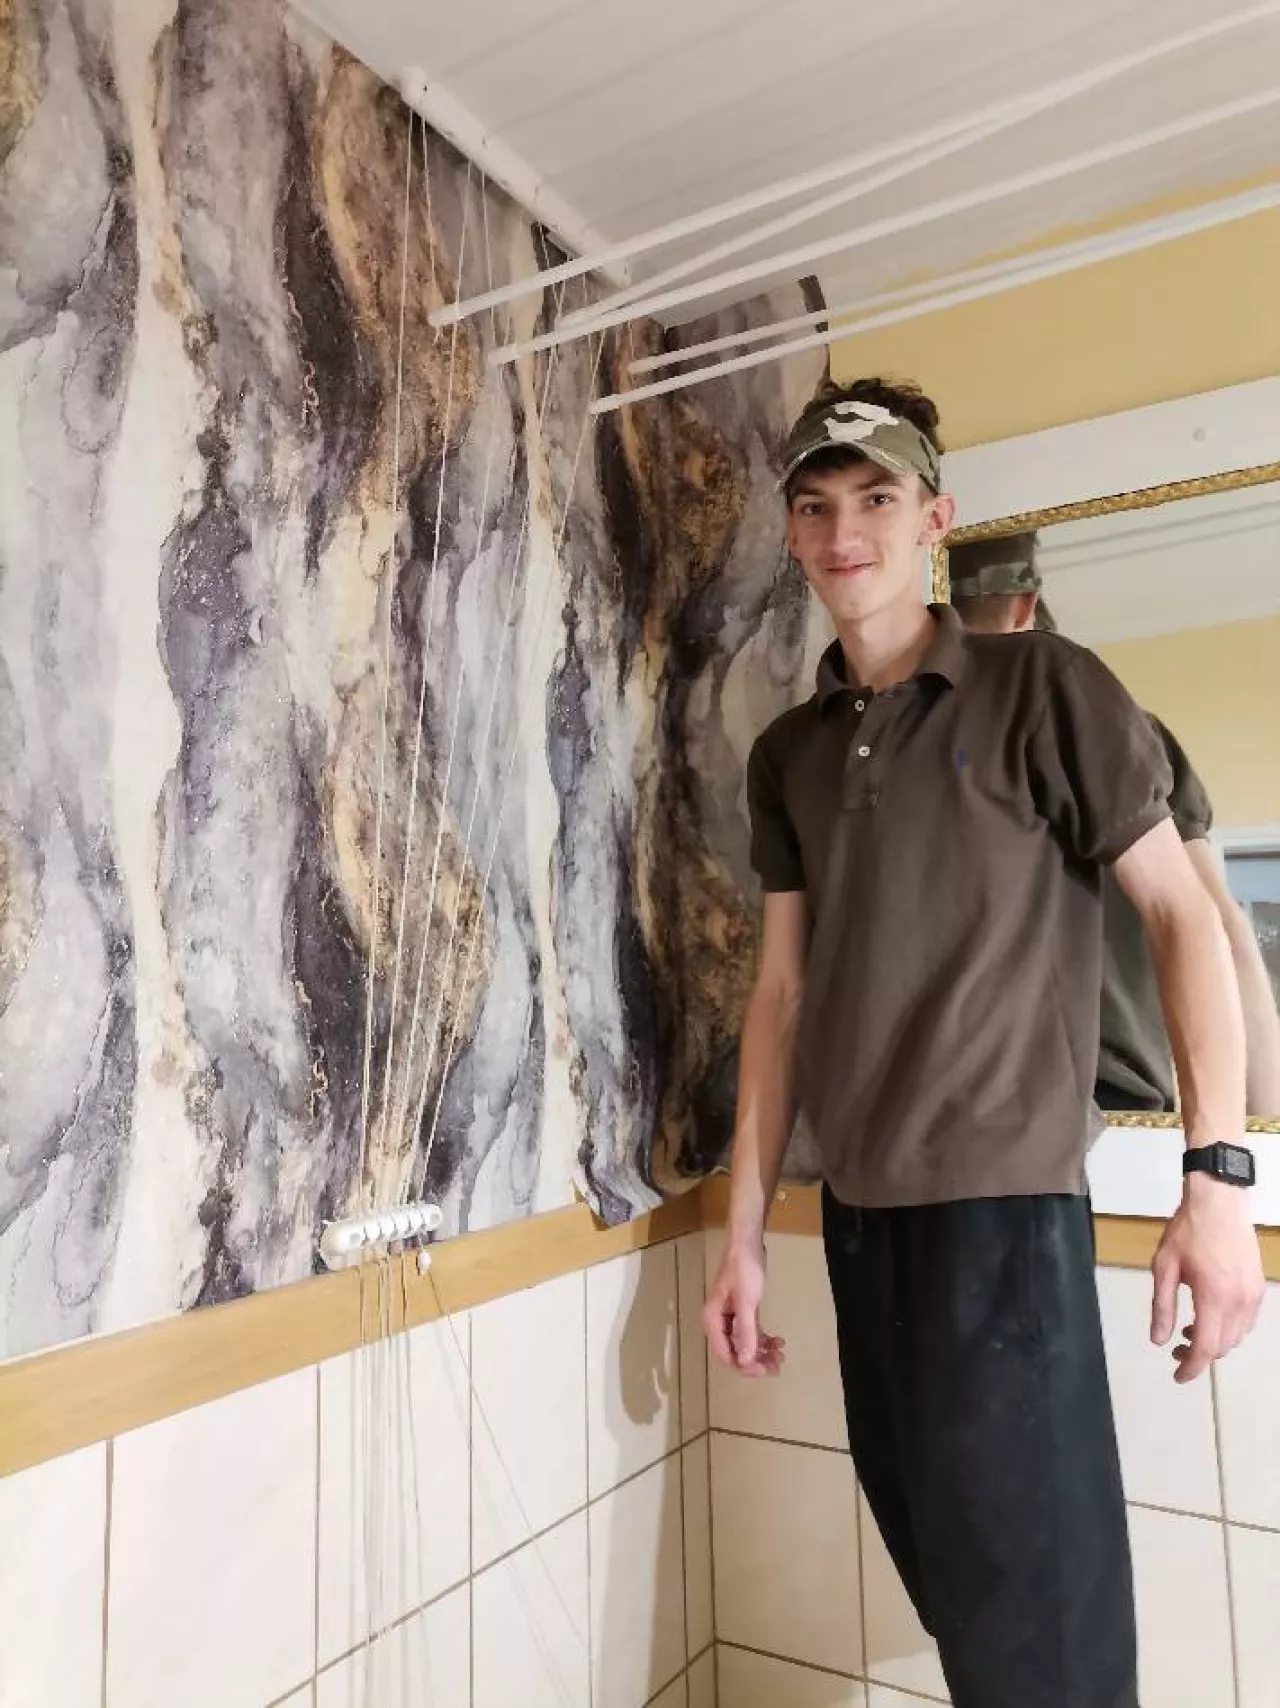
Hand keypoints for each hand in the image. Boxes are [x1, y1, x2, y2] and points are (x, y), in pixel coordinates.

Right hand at [702, 1237, 785, 1377]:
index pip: (726, 1355)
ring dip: (762, 1352)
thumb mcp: (747, 1301)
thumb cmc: (744, 1270)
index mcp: (712, 1320)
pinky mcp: (742, 1311)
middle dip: (756, 1361)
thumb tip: (746, 1361)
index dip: (745, 1366)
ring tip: (781, 1355)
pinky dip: (764, 1339)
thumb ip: (746, 1331)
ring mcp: (730, 1317)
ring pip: (745, 1344)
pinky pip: (751, 1332)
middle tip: (778, 1365)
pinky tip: (778, 1341)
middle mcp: (718, 1322)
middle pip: (735, 1352)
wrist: (747, 1244)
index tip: (766, 1370)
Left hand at [1151, 1174, 1265, 1382]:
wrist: (1219, 1202)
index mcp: (1213, 1298)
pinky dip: (1228, 1328)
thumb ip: (1161, 1306)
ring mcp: (1253, 1296)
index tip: (1177, 1376)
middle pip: (1223, 1347)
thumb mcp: (1164, 1267)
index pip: (1205, 1348)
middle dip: (1199, 1354)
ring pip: (1237, 1337)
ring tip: (1189, 1328)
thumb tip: (1158, 1340)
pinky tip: (1210, 1314)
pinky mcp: (1258, 1287)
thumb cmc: (1188, 1231)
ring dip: (1215, 1341)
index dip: (1190, 1368)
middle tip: (1176, 1348)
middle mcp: (1239, 1302)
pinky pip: (1246, 1322)